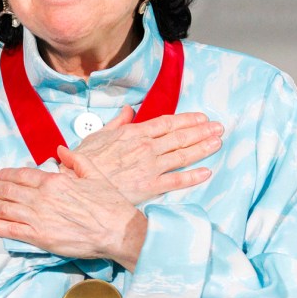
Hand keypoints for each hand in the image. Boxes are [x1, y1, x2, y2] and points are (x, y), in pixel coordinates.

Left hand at [0, 146, 146, 266]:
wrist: (117, 231)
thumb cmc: (109, 204)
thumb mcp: (94, 174)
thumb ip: (76, 160)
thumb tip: (60, 150)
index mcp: (54, 180)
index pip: (21, 174)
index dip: (5, 174)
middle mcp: (42, 197)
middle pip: (8, 190)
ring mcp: (38, 217)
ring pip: (5, 209)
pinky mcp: (39, 237)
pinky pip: (10, 230)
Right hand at [74, 106, 222, 203]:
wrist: (78, 184)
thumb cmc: (83, 161)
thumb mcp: (97, 135)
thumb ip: (117, 122)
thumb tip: (128, 110)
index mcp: (134, 133)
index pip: (167, 122)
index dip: (187, 119)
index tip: (201, 117)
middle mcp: (146, 147)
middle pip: (181, 136)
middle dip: (202, 131)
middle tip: (218, 128)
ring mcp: (150, 167)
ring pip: (183, 155)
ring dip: (203, 147)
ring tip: (217, 142)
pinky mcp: (150, 186)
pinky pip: (177, 180)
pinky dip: (193, 176)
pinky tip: (206, 172)